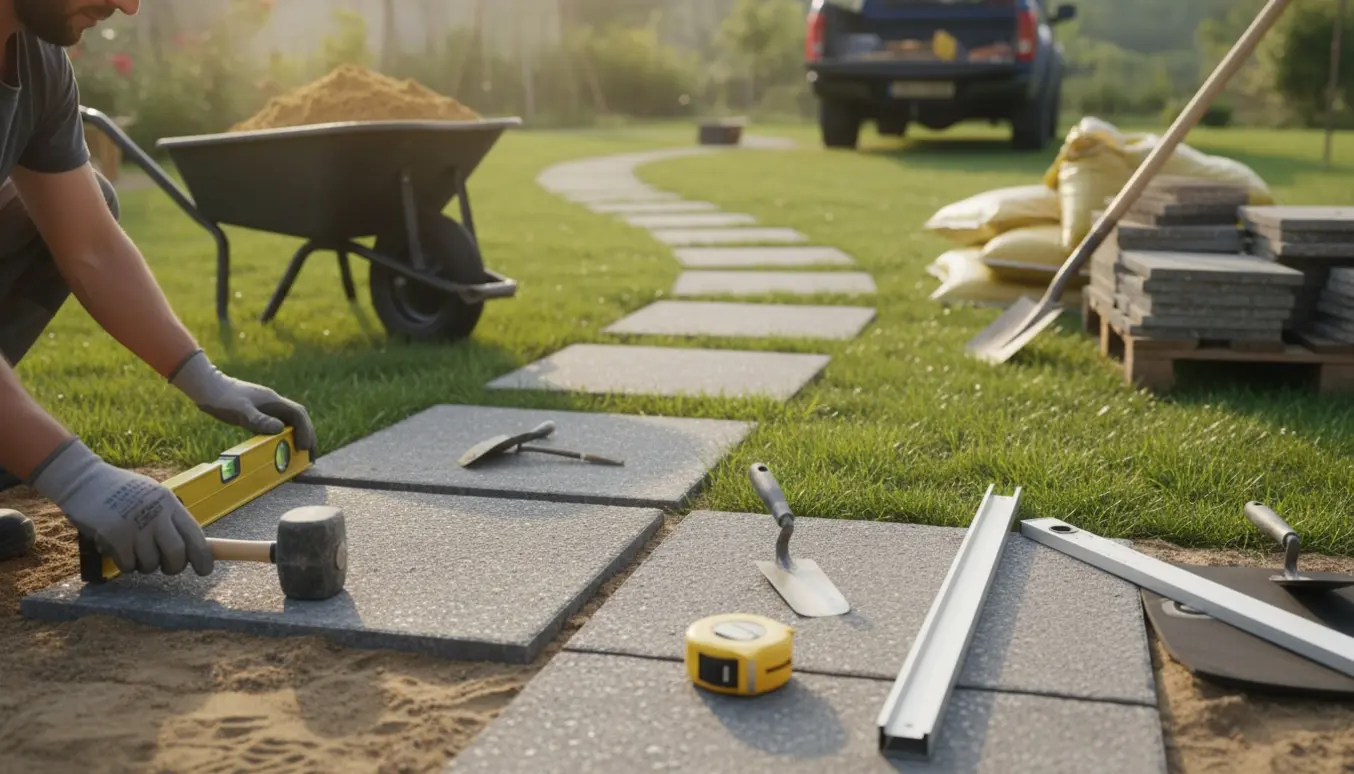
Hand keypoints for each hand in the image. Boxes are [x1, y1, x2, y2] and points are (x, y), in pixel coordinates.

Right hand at [30, 439, 213, 574]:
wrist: (83, 480)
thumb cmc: (121, 491)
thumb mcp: (153, 496)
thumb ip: (170, 518)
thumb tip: (191, 547)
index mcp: (170, 503)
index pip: (195, 535)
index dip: (203, 557)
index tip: (204, 570)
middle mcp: (156, 514)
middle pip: (177, 554)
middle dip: (174, 567)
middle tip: (166, 566)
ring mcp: (135, 526)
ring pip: (151, 564)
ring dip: (144, 565)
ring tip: (134, 549)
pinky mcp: (114, 537)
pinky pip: (128, 565)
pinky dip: (124, 563)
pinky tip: (117, 548)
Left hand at [169, 349, 315, 452]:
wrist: (206, 387)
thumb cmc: (222, 398)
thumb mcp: (240, 411)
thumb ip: (259, 420)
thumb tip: (280, 429)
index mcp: (273, 401)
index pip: (298, 414)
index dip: (305, 430)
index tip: (304, 447)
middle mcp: (273, 403)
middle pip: (297, 418)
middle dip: (306, 435)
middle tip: (309, 454)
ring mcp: (266, 407)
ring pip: (288, 422)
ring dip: (297, 436)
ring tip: (299, 453)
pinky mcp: (257, 413)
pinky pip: (276, 425)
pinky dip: (283, 436)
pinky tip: (280, 447)